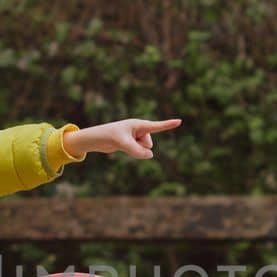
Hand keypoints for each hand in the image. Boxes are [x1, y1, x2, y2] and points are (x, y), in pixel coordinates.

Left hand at [64, 118, 181, 159]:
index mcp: (138, 124)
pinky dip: (133, 152)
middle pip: (149, 144)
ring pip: (145, 150)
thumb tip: (150, 155)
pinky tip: (123, 146)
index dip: (168, 124)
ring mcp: (136, 137)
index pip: (156, 126)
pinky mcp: (132, 143)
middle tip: (124, 141)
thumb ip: (137, 150)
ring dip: (135, 150)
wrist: (97, 139)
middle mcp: (139, 130)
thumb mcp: (123, 144)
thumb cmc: (108, 136)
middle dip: (140, 147)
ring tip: (122, 143)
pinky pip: (139, 152)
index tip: (180, 121)